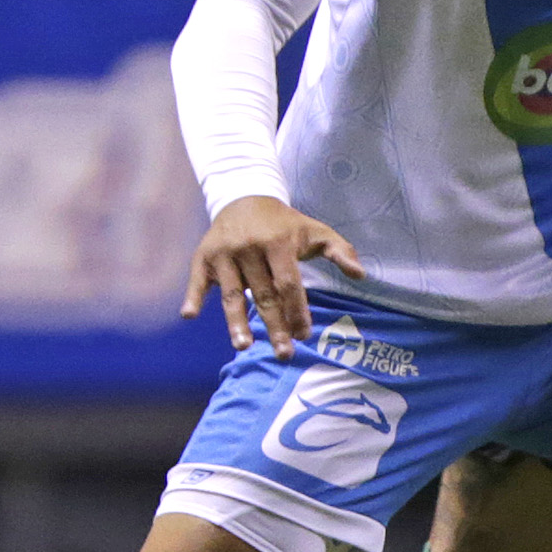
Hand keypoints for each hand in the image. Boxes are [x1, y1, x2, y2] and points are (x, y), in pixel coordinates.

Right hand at [180, 195, 368, 356]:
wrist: (245, 197)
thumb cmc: (285, 224)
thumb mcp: (316, 231)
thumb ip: (341, 250)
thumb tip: (361, 274)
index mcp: (278, 242)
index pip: (289, 283)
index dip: (297, 311)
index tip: (304, 336)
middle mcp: (249, 247)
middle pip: (264, 294)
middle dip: (275, 326)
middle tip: (284, 354)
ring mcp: (224, 253)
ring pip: (232, 293)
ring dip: (236, 322)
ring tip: (244, 346)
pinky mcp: (203, 257)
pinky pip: (198, 280)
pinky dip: (193, 296)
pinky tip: (190, 315)